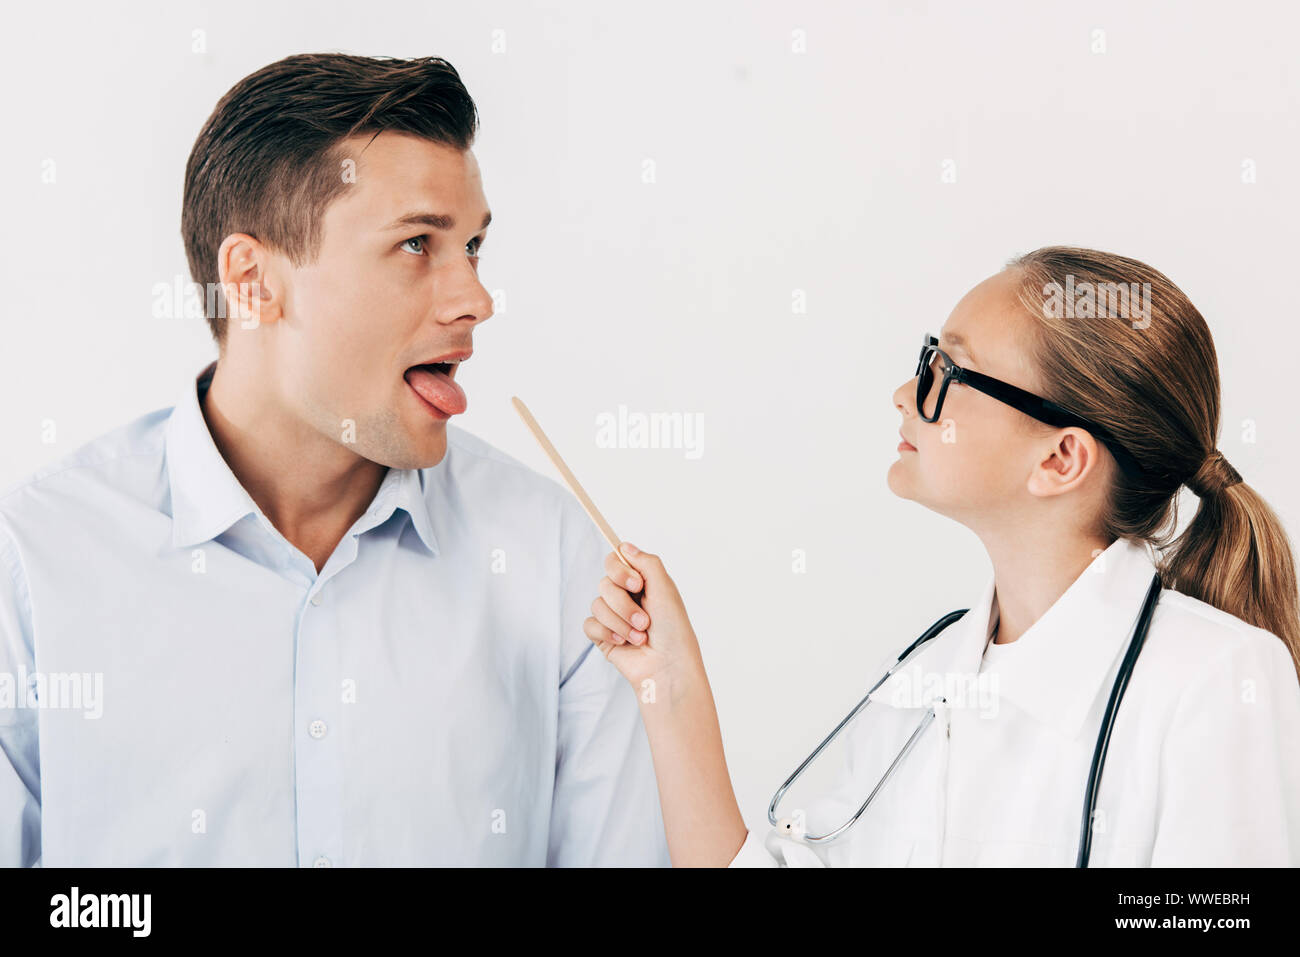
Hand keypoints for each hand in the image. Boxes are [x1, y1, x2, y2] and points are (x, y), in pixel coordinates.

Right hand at [583, 543, 702, 689]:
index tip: (636, 584)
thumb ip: (646, 563)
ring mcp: (613, 617)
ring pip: (597, 604)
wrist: (668, 667)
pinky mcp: (603, 636)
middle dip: (624, 604)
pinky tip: (624, 642)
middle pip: (605, 583)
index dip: (620, 570)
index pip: (615, 561)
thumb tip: (624, 546)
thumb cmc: (674, 631)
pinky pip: (590, 624)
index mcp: (641, 583)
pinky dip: (607, 633)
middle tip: (645, 620)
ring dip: (620, 622)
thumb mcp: (665, 589)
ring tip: (640, 636)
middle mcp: (626, 597)